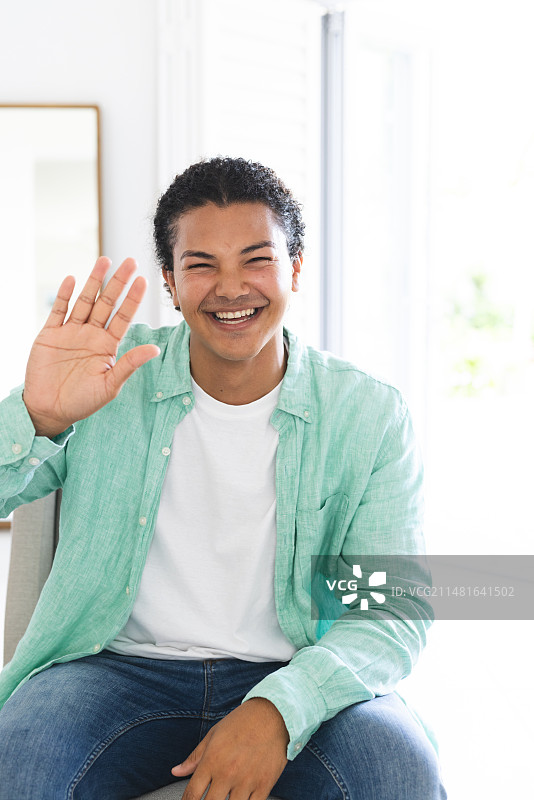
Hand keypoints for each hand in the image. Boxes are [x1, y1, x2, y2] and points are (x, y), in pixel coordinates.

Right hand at [23, 256, 159, 437]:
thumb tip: (155, 349)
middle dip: (118, 282)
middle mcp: (91, 334)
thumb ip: (130, 364)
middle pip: (107, 303)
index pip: (124, 317)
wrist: (50, 409)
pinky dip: (64, 295)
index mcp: (108, 345)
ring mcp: (71, 332)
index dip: (133, 299)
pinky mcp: (50, 334)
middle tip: (130, 262)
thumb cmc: (83, 401)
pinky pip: (58, 310)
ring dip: (94, 281)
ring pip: (84, 301)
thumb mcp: (110, 385)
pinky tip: (71, 280)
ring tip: (104, 261)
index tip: (144, 281)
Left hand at [172, 697, 288, 799]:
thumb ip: (194, 757)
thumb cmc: (242, 722)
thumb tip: (176, 771)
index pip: (192, 794)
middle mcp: (227, 772)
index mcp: (212, 760)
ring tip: (227, 797)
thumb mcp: (213, 734)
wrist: (273, 714)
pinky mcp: (264, 785)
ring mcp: (246, 781)